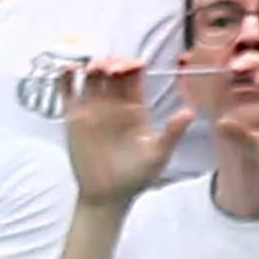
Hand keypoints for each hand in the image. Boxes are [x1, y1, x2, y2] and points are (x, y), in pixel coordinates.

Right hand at [58, 55, 188, 203]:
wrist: (107, 196)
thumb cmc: (135, 177)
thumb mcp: (157, 155)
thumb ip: (171, 133)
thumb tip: (190, 112)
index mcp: (135, 107)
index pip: (134, 75)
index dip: (132, 64)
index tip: (131, 66)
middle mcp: (114, 103)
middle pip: (112, 70)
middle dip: (111, 62)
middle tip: (110, 69)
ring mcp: (93, 108)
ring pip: (91, 77)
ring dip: (91, 66)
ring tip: (91, 69)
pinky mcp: (74, 117)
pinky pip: (69, 91)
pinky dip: (67, 78)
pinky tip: (70, 71)